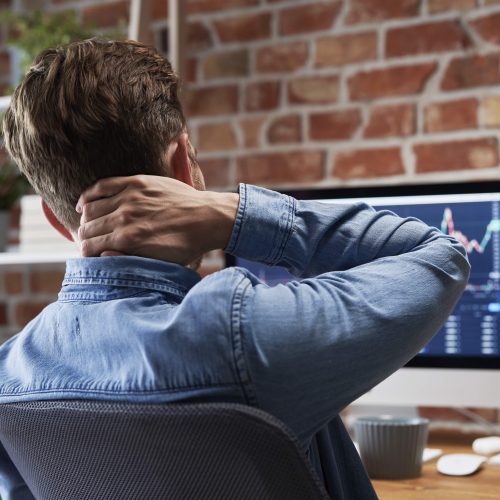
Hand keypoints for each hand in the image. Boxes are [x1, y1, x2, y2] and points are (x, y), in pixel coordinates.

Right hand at [76, 175, 238, 264]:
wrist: (207, 218)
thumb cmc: (186, 245)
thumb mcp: (159, 263)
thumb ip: (128, 260)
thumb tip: (102, 256)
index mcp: (128, 241)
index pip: (89, 248)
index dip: (85, 253)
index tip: (89, 254)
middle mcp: (124, 218)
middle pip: (87, 228)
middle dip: (84, 238)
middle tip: (88, 241)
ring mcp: (129, 198)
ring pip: (90, 208)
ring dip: (85, 219)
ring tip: (88, 224)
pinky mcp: (136, 182)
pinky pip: (101, 186)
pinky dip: (88, 195)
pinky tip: (84, 203)